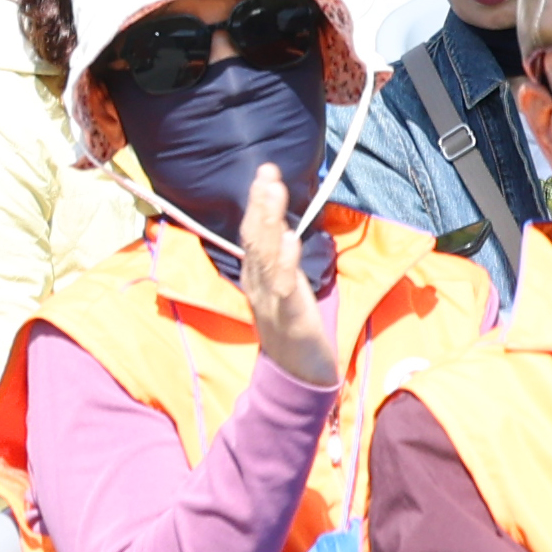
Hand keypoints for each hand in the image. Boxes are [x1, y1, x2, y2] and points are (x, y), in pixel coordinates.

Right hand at [233, 163, 337, 386]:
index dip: (257, 204)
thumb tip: (283, 228)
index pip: (253, 235)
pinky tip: (290, 239)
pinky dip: (285, 262)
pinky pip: (285, 288)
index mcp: (258, 279)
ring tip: (273, 194)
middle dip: (260, 205)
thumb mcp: (285, 290)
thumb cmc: (294, 331)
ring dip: (269, 223)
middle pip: (255, 240)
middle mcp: (259, 286)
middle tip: (266, 173)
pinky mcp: (289, 319)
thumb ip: (281, 261)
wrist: (298, 378)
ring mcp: (271, 302)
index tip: (265, 173)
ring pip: (265, 257)